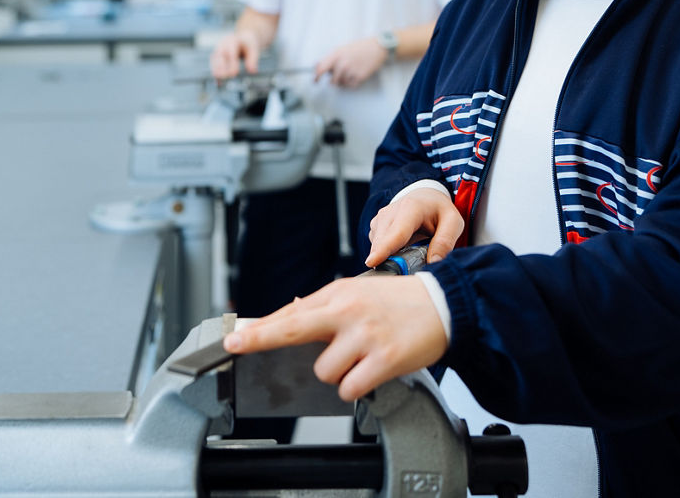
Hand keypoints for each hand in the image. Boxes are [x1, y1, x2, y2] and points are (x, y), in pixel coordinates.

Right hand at [210, 32, 260, 79]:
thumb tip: (252, 71)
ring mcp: (218, 49)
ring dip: (216, 70)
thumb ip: (252, 60)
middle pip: (220, 56)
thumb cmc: (248, 44)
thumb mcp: (253, 49)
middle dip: (221, 67)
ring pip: (214, 60)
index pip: (231, 53)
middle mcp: (223, 44)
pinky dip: (215, 72)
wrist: (243, 37)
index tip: (234, 73)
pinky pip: (213, 64)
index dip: (231, 63)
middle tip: (224, 78)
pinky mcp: (216, 55)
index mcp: (233, 41)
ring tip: (219, 81)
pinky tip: (218, 82)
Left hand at [223, 276, 447, 401]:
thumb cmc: (398, 300)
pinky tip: (371, 371)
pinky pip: (350, 388)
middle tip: (237, 345)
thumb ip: (323, 306)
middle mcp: (348, 311)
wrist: (444, 303)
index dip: (259, 328)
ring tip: (359, 358)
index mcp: (338, 294)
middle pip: (292, 328)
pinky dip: (356, 387)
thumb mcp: (357, 292)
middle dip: (260, 338)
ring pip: (324, 371)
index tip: (234, 337)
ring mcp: (365, 335)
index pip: (290, 313)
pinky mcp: (384, 359)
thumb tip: (290, 312)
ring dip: (337, 373)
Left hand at [313, 37, 386, 88]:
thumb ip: (330, 58)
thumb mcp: (342, 49)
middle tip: (341, 76)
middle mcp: (342, 63)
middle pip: (332, 81)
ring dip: (344, 81)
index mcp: (336, 55)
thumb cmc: (359, 47)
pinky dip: (353, 83)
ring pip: (342, 84)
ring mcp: (351, 71)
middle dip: (335, 81)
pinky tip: (357, 74)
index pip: (321, 69)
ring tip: (351, 72)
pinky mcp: (359, 77)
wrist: (377, 47)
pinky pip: (351, 86)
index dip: (316, 77)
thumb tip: (317, 66)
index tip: (315, 81)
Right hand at [366, 188, 464, 266]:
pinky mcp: (374, 227)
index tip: (371, 262)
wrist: (424, 197)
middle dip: (391, 262)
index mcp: (411, 208)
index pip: (396, 232)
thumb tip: (434, 263)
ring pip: (378, 248)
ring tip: (411, 252)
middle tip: (409, 270)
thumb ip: (445, 242)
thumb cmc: (438, 211)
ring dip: (390, 258)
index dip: (384, 249)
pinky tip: (402, 248)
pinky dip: (387, 254)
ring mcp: (379, 219)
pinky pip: (377, 248)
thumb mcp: (453, 222)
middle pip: (383, 244)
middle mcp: (390, 212)